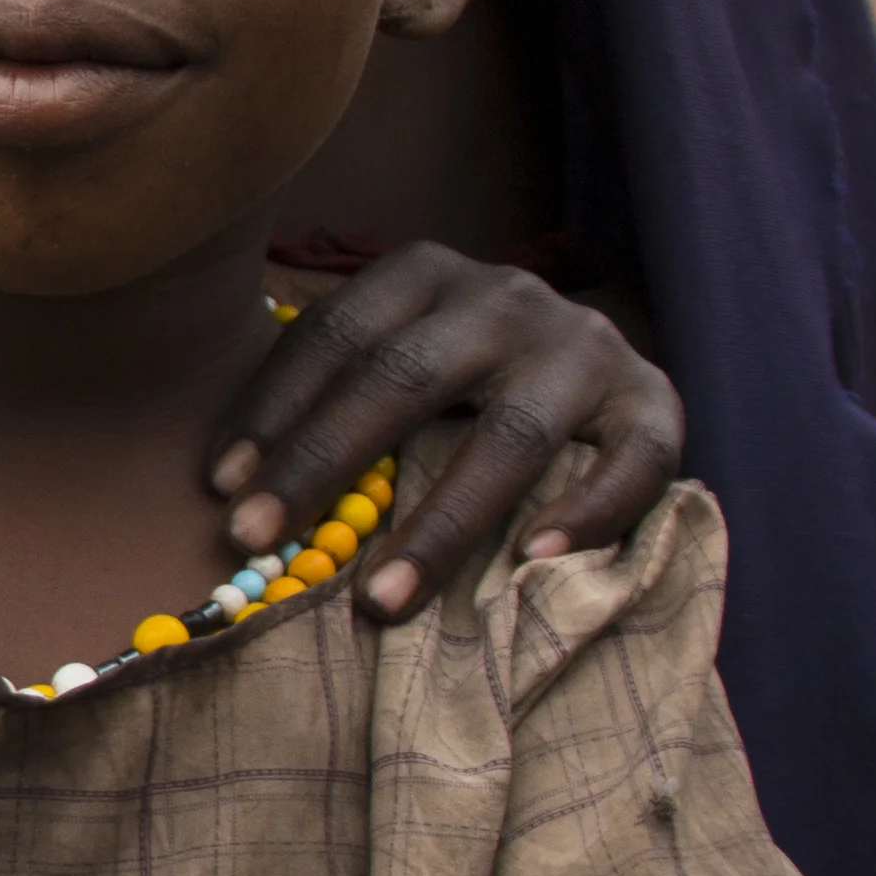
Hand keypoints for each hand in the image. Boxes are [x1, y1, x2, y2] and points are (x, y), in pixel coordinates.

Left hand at [211, 243, 682, 620]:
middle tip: (259, 541)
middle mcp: (508, 298)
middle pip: (407, 376)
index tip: (221, 489)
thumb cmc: (460, 386)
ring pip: (515, 433)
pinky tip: (535, 560)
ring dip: (442, 523)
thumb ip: (330, 397)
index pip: (337, 332)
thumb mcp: (394, 361)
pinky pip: (632, 460)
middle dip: (324, 461)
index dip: (274, 408)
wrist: (594, 371)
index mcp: (428, 275)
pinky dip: (588, 511)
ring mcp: (585, 348)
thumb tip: (227, 488)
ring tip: (382, 600)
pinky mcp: (653, 403)